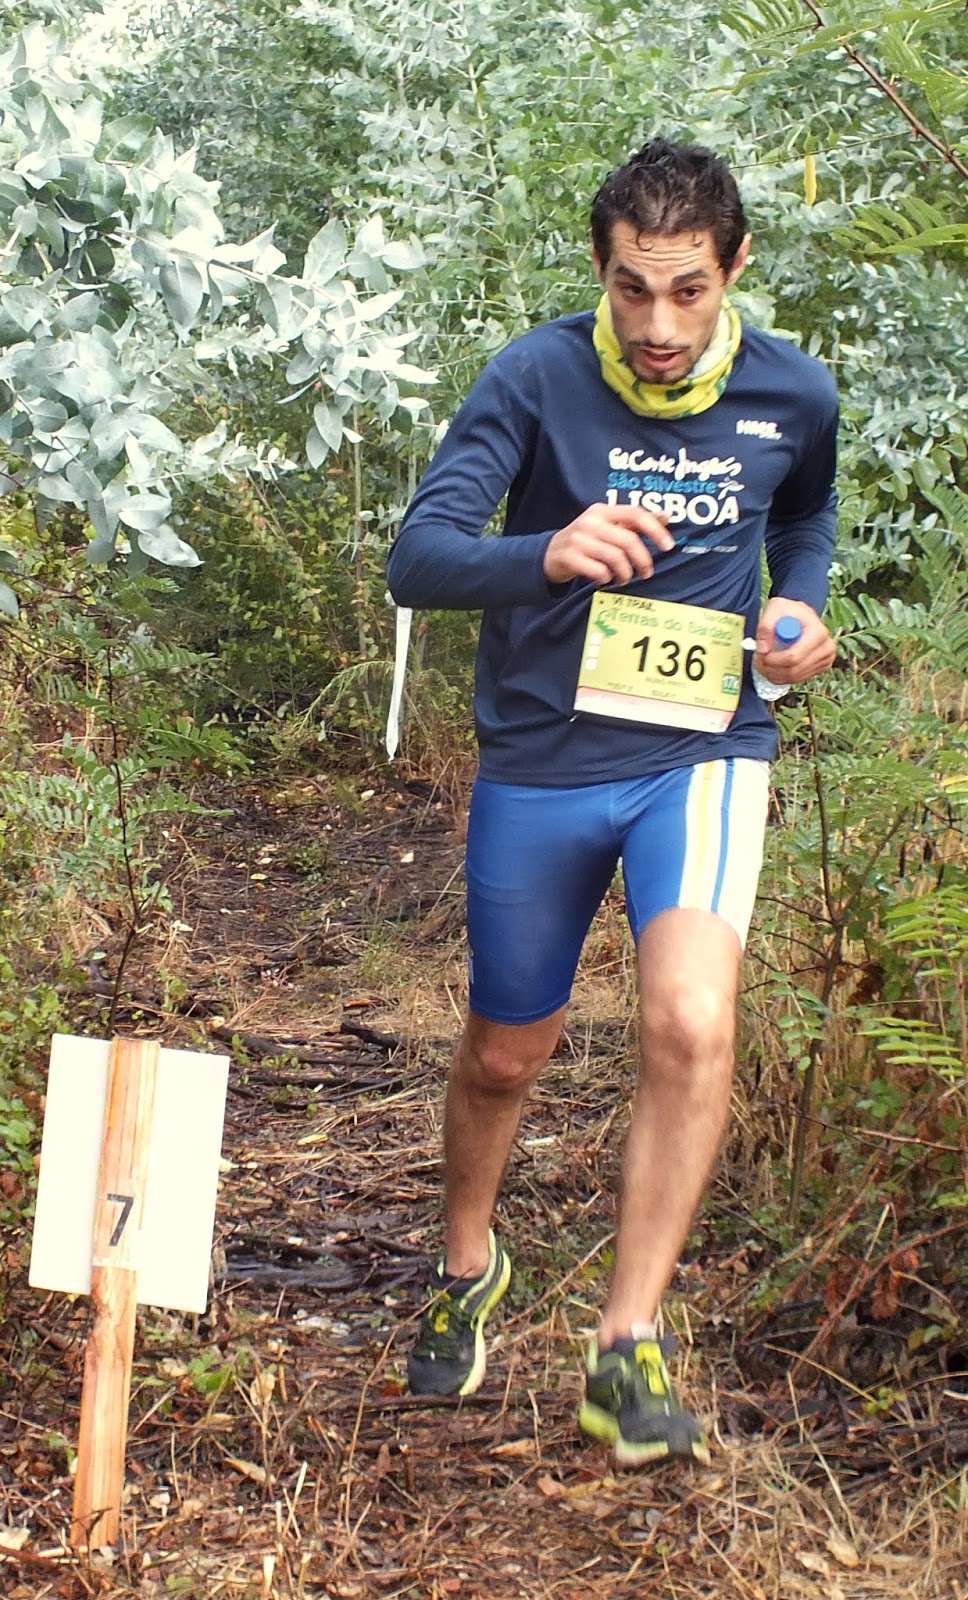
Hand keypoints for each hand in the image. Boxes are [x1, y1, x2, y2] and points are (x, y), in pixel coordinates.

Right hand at [544, 503, 674, 585]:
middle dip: (643, 560)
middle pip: (628, 540)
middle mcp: (591, 522)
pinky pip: (598, 571)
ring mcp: (578, 539)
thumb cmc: (586, 541)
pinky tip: (605, 579)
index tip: (668, 546)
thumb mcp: (608, 526)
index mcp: (603, 511)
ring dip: (625, 573)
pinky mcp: (570, 557)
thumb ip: (634, 522)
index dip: (655, 530)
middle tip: (646, 573)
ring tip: (624, 578)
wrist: (549, 554)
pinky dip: (606, 578)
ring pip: (615, 557)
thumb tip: (666, 516)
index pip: (635, 514)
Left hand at [754, 597, 835, 686]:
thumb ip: (766, 627)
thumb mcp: (775, 609)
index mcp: (818, 633)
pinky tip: (774, 667)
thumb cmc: (788, 611)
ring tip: (763, 663)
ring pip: (794, 678)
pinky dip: (782, 677)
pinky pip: (797, 679)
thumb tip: (762, 650)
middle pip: (794, 670)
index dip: (774, 660)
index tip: (760, 655)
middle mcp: (826, 648)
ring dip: (774, 674)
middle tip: (758, 661)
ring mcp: (826, 660)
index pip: (793, 657)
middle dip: (772, 669)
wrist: (801, 615)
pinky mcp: (821, 668)